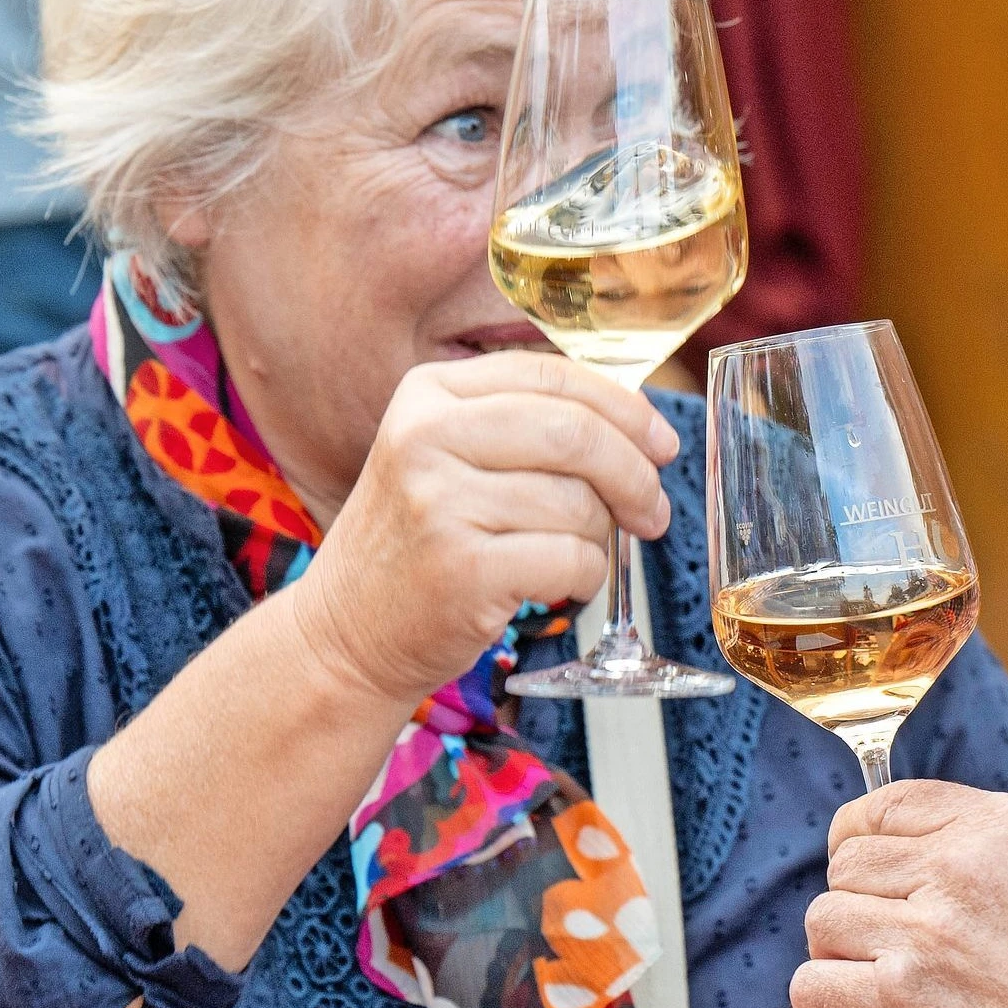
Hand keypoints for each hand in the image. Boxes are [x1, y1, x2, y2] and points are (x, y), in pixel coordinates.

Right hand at [288, 349, 675, 706]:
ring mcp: (440, 503)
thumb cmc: (417, 545)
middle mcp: (426, 437)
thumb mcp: (445, 457)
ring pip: (579, 503)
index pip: (551, 374)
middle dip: (634, 474)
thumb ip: (523, 424)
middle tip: (651, 511)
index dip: (623, 407)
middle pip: (575, 433)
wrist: (346, 633)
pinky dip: (586, 577)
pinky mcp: (462, 569)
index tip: (660, 442)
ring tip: (572, 555)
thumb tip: (639, 422)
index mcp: (428, 393)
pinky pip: (572, 559)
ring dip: (600, 537)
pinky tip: (560, 584)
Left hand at [789, 779, 1007, 1007]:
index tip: (869, 883)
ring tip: (893, 1001)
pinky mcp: (898, 1000)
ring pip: (823, 924)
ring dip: (845, 965)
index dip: (862, 847)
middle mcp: (958, 865)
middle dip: (862, 915)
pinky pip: (810, 988)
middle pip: (846, 868)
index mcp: (1001, 827)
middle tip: (900, 963)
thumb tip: (887, 864)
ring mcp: (925, 932)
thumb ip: (978, 859)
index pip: (884, 806)